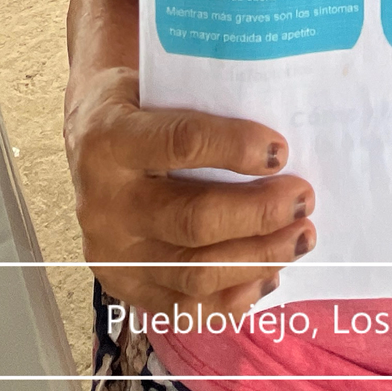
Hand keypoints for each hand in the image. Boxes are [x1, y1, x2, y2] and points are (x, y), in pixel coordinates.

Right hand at [64, 65, 315, 326]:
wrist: (89, 142)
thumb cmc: (139, 108)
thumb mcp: (156, 83)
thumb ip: (206, 98)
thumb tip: (278, 122)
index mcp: (110, 141)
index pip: (181, 143)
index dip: (236, 148)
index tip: (281, 151)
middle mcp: (105, 203)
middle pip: (193, 220)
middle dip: (259, 214)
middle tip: (303, 199)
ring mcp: (113, 254)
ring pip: (196, 271)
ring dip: (259, 258)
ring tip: (300, 237)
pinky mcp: (125, 287)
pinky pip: (187, 307)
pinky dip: (235, 296)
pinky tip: (270, 274)